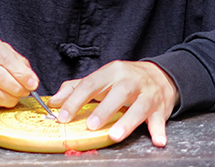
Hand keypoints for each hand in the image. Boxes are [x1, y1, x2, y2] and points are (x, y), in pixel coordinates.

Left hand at [47, 60, 178, 146]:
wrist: (160, 75)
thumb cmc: (125, 80)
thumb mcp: (102, 79)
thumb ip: (77, 88)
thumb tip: (53, 101)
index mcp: (112, 72)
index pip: (91, 83)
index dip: (76, 100)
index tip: (63, 116)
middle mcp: (130, 80)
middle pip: (118, 93)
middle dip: (104, 110)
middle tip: (91, 125)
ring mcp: (147, 94)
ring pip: (139, 107)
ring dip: (127, 122)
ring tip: (115, 135)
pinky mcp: (160, 108)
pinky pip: (160, 120)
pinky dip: (159, 131)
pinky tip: (158, 141)